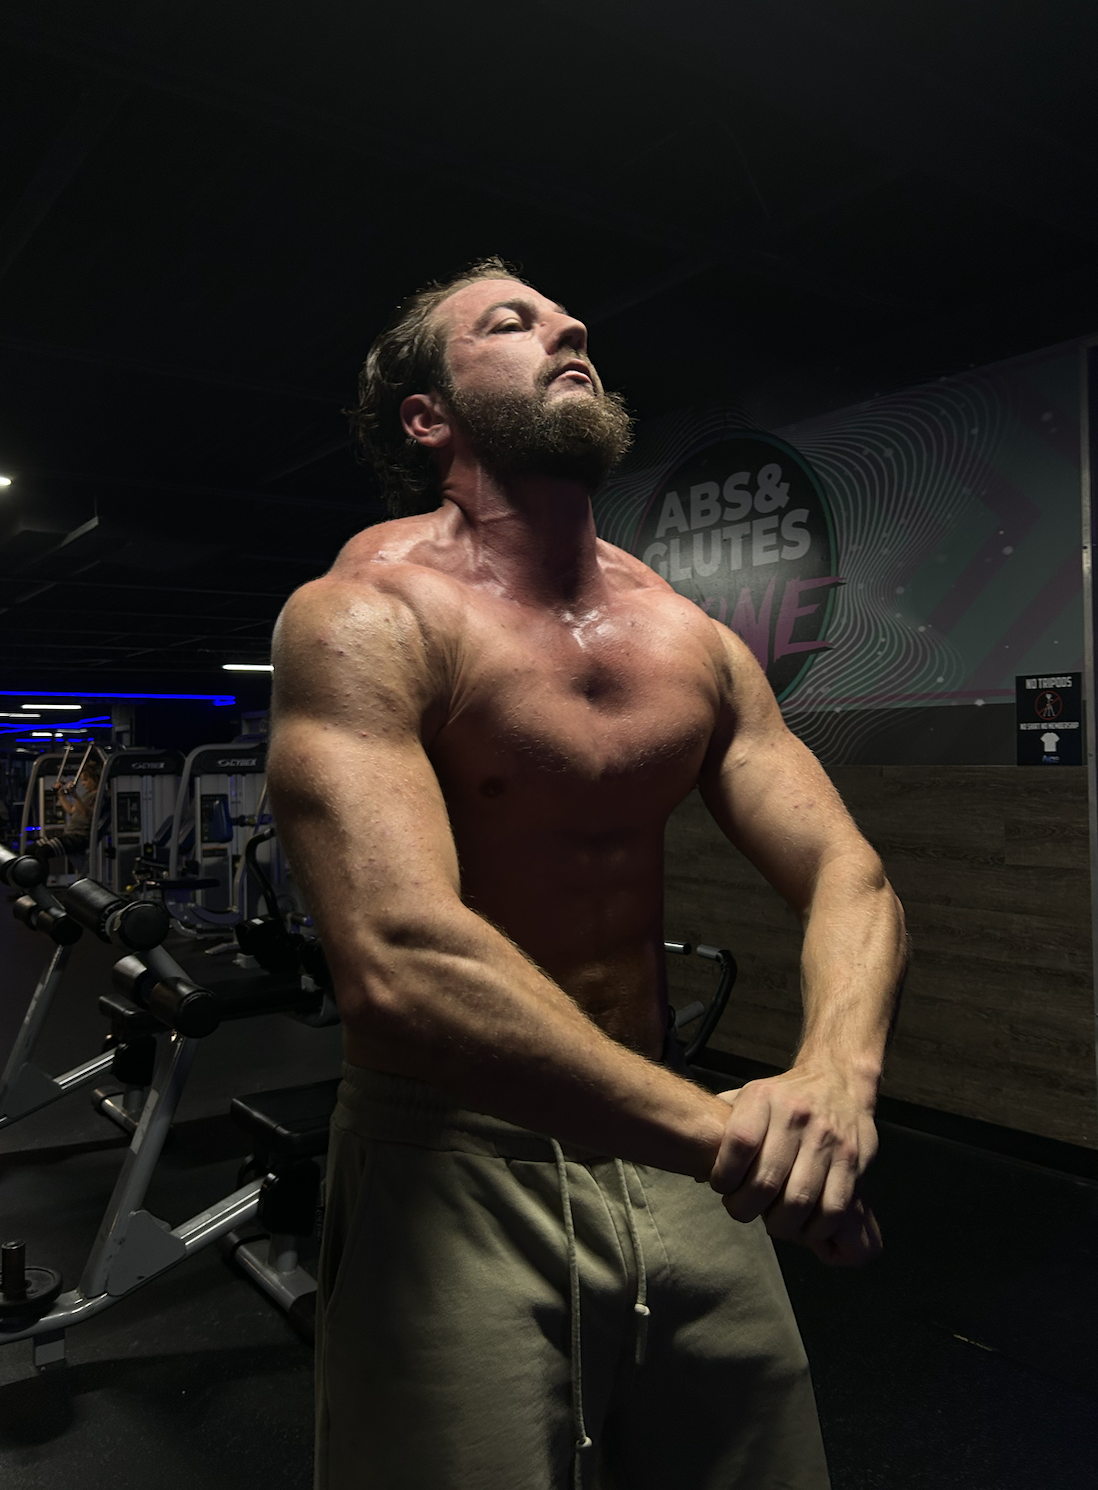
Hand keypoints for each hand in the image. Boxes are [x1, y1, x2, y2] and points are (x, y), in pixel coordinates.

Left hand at [708, 1066, 880, 1266]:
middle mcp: (796, 1115)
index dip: (724, 1176)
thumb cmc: (784, 1097)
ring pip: (799, 1201)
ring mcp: (827, 1137)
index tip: (721, 1187)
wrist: (838, 1079)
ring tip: (773, 1221)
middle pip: (765, 1181)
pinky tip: (805, 1223)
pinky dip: (815, 1227)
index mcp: (763, 1098)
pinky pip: (833, 1207)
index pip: (738, 1143)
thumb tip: (695, 1166)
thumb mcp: (749, 1095)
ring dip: (781, 1224)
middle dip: (746, 1209)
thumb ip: (722, 1125)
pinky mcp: (852, 1159)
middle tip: (742, 1211)